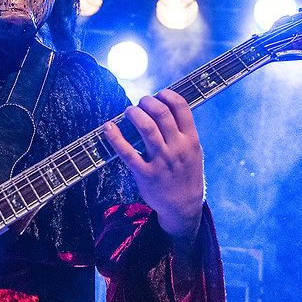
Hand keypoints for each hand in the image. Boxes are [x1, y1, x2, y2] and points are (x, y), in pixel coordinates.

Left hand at [103, 89, 203, 242]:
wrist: (183, 206)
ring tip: (128, 111)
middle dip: (147, 102)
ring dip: (134, 113)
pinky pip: (127, 152)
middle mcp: (177, 148)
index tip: (158, 94)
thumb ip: (182, 132)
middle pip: (161, 113)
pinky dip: (115, 137)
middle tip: (140, 104)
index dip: (167, 95)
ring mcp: (161, 161)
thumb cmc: (186, 174)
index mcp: (191, 140)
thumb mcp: (194, 151)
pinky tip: (108, 128)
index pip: (181, 107)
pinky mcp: (145, 174)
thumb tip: (164, 106)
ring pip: (146, 128)